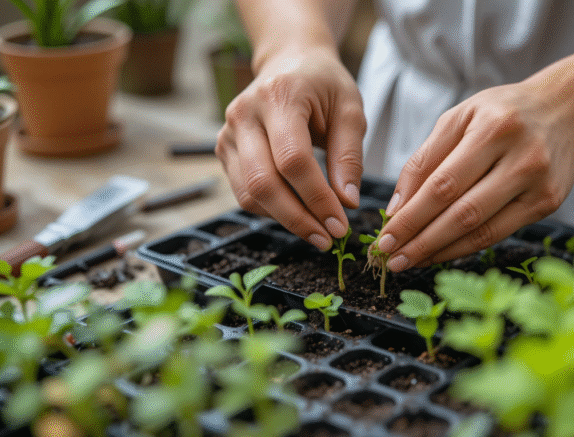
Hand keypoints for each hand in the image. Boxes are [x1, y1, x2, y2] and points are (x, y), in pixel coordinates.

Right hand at [216, 47, 365, 249]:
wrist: (289, 60)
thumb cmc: (324, 83)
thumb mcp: (350, 110)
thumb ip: (349, 156)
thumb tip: (347, 203)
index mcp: (279, 97)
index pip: (293, 160)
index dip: (316, 198)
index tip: (340, 224)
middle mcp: (244, 114)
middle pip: (263, 183)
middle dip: (298, 219)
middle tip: (327, 238)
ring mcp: (228, 133)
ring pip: (249, 194)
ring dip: (284, 220)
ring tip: (317, 230)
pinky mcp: (224, 148)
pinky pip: (243, 192)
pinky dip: (271, 210)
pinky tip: (298, 212)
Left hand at [374, 81, 573, 270]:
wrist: (567, 111)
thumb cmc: (502, 114)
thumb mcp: (459, 118)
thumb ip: (425, 159)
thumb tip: (398, 208)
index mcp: (492, 128)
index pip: (442, 184)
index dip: (411, 217)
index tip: (384, 238)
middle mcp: (520, 157)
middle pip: (461, 212)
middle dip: (420, 240)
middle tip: (391, 258)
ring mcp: (538, 183)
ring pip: (481, 229)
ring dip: (440, 250)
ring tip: (409, 261)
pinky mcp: (548, 203)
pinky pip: (498, 234)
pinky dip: (464, 247)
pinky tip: (440, 253)